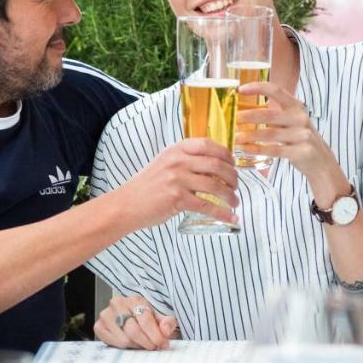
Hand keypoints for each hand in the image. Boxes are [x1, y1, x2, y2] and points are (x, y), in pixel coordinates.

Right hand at [94, 295, 176, 349]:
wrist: (129, 319)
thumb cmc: (144, 319)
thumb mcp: (159, 319)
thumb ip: (167, 323)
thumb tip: (165, 330)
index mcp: (134, 300)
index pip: (145, 319)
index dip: (156, 335)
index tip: (162, 344)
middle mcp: (117, 304)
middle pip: (134, 331)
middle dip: (146, 343)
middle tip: (153, 348)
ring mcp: (106, 315)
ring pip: (123, 339)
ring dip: (136, 346)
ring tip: (142, 345)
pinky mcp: (99, 326)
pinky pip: (113, 343)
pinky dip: (123, 347)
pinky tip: (129, 344)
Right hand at [115, 138, 238, 229]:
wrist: (127, 204)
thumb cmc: (147, 186)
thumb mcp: (164, 163)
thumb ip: (185, 160)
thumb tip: (214, 166)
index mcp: (176, 150)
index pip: (208, 145)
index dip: (225, 154)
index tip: (233, 164)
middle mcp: (178, 161)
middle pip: (216, 165)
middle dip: (232, 176)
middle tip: (236, 185)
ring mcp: (177, 180)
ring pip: (215, 186)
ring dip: (230, 195)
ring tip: (235, 202)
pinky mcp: (177, 199)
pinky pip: (207, 206)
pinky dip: (223, 213)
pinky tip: (231, 218)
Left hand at [235, 84, 350, 206]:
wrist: (321, 162)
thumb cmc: (300, 139)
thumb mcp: (291, 121)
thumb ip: (274, 114)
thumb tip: (243, 111)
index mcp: (296, 106)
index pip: (276, 90)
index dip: (258, 87)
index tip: (241, 89)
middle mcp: (300, 118)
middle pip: (270, 114)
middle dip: (249, 116)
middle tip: (234, 119)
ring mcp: (303, 135)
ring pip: (270, 134)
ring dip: (250, 136)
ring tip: (235, 137)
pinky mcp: (301, 152)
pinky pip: (274, 150)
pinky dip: (258, 149)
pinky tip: (245, 149)